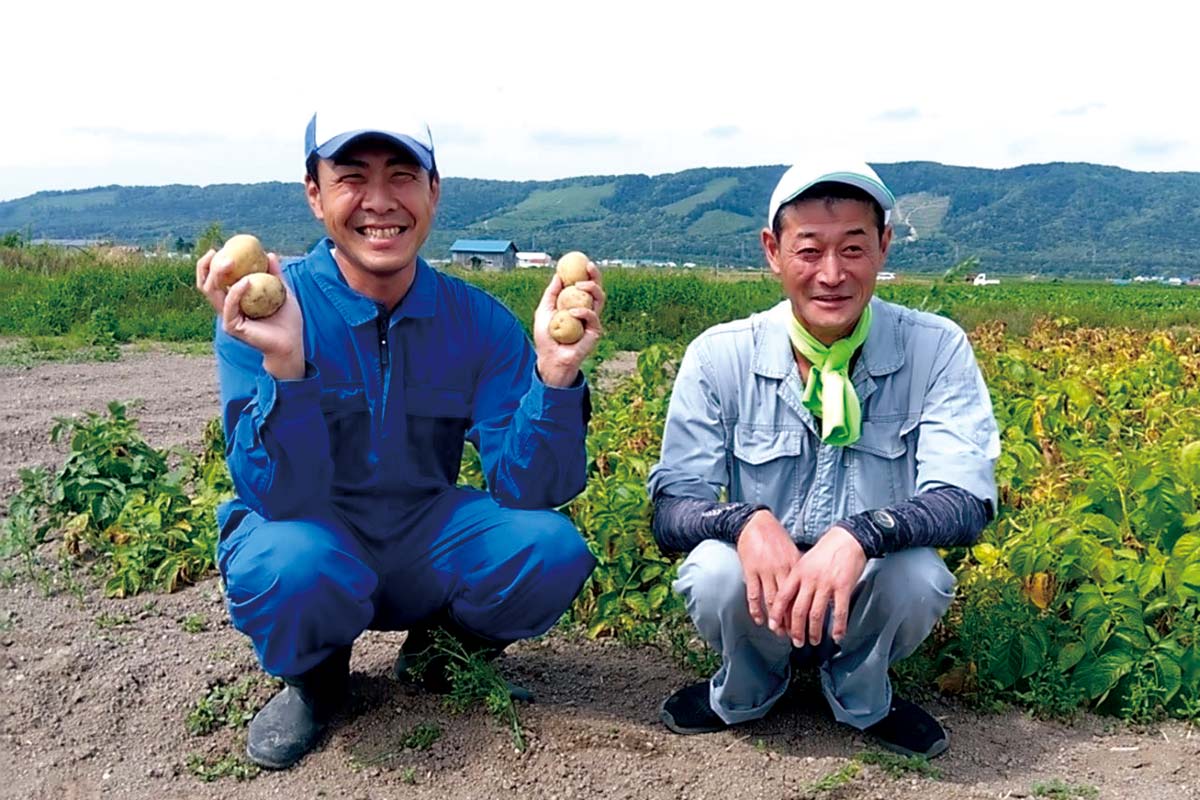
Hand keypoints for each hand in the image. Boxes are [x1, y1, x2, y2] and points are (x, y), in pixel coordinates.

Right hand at [195, 249, 304, 379]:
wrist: (292, 342)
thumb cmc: (287, 320)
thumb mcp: (282, 291)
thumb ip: (275, 274)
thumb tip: (270, 254)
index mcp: (234, 299)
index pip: (214, 279)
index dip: (211, 264)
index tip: (220, 248)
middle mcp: (227, 308)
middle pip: (205, 284)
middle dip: (206, 266)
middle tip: (216, 251)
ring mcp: (228, 318)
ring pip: (212, 293)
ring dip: (217, 275)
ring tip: (229, 261)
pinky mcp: (233, 327)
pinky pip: (230, 307)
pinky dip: (236, 292)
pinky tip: (246, 281)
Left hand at [532, 261, 604, 386]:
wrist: (550, 358)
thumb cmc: (546, 337)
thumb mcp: (544, 310)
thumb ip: (551, 293)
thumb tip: (558, 274)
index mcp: (575, 304)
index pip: (584, 286)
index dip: (586, 273)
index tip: (582, 261)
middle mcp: (586, 311)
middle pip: (597, 289)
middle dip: (596, 275)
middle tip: (589, 266)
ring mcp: (592, 321)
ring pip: (600, 299)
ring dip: (592, 288)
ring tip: (579, 285)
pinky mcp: (595, 332)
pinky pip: (593, 316)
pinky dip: (582, 311)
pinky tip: (571, 312)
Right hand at [736, 510, 801, 629]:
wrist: (755, 523)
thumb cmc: (776, 537)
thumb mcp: (792, 551)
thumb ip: (800, 569)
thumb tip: (810, 586)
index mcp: (794, 565)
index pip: (802, 593)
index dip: (806, 612)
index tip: (809, 625)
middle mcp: (781, 569)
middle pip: (789, 601)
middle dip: (792, 621)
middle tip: (795, 636)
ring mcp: (765, 571)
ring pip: (772, 600)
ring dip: (776, 619)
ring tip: (779, 632)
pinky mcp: (751, 570)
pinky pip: (754, 594)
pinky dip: (756, 609)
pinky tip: (759, 620)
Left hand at [770, 526, 866, 646]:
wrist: (847, 538)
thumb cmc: (826, 550)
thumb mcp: (805, 561)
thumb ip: (797, 579)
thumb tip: (788, 599)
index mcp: (798, 572)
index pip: (782, 597)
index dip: (777, 614)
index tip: (774, 627)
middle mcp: (810, 579)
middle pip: (798, 610)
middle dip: (795, 630)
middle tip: (796, 641)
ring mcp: (827, 584)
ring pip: (816, 614)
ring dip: (814, 632)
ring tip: (814, 641)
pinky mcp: (844, 587)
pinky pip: (839, 612)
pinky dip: (838, 627)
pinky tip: (837, 636)